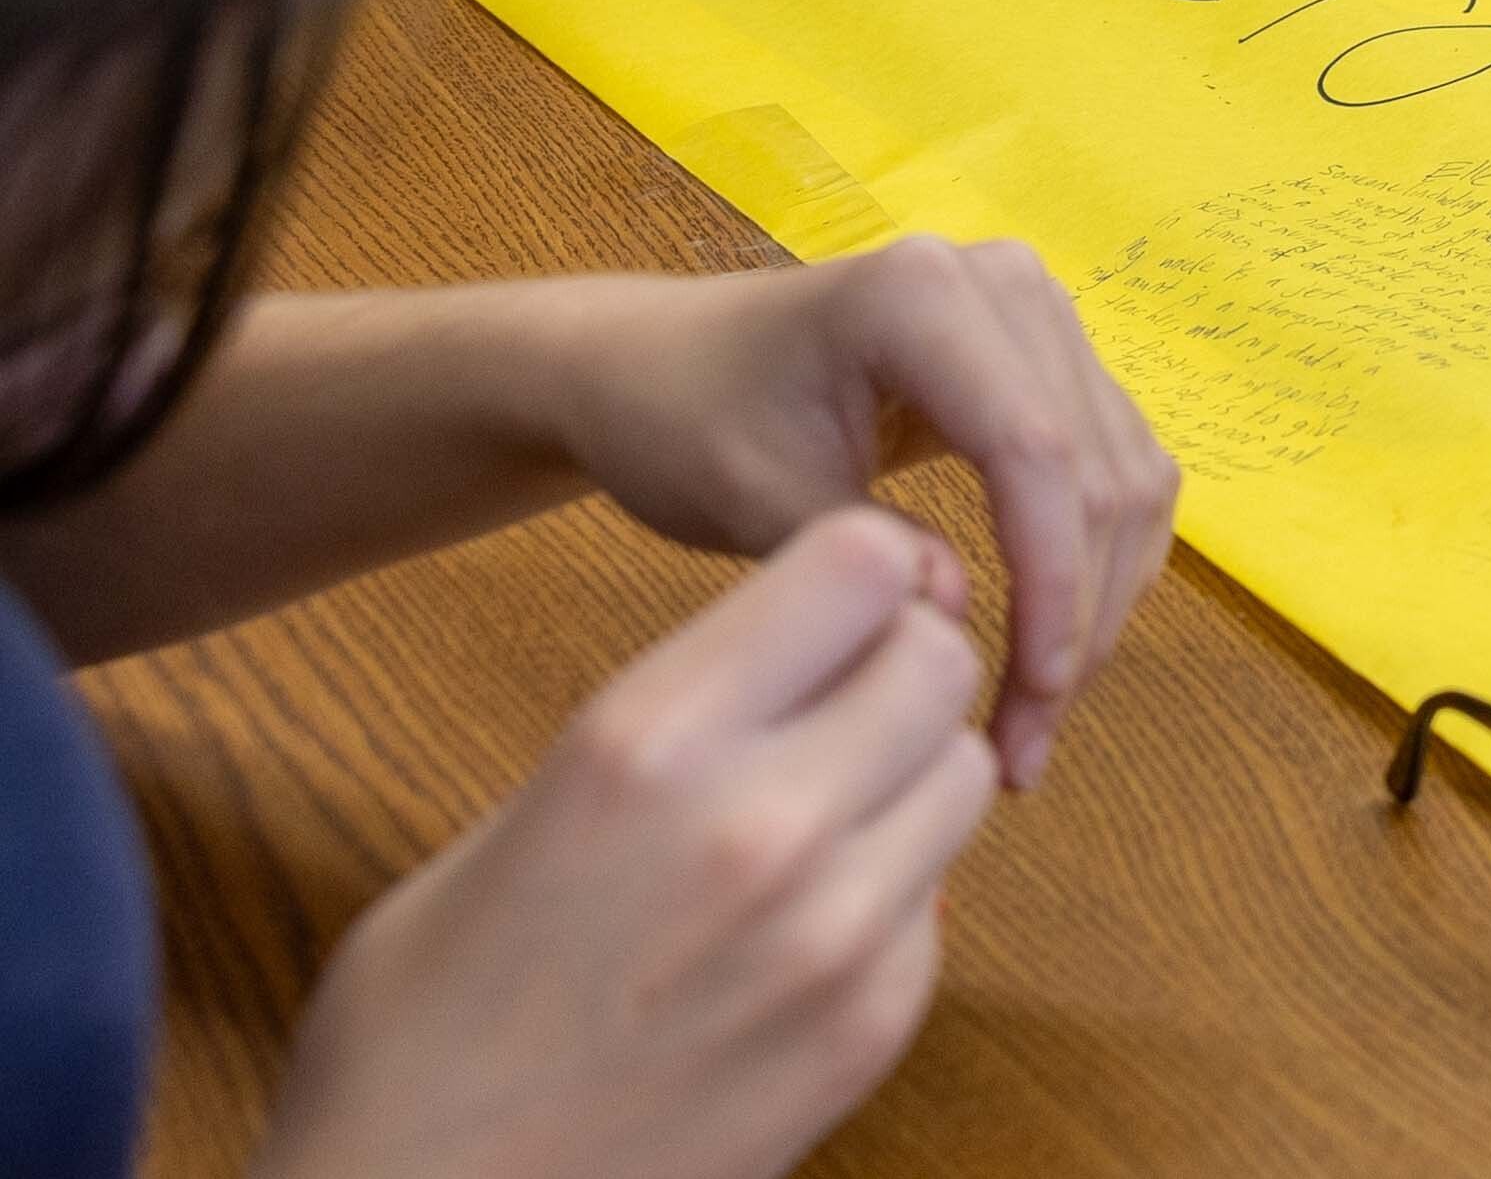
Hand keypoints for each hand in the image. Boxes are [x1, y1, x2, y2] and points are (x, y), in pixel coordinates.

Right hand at [252, 509, 996, 1178]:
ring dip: (908, 783)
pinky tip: (793, 943)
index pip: (858, 563)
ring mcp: (833, 933)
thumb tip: (793, 659)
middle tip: (831, 717)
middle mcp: (759, 823)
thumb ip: (670, 725)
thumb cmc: (420, 1034)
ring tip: (814, 828)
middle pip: (938, 660)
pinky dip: (891, 901)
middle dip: (897, 671)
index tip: (832, 610)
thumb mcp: (516, 824)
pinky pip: (939, 901)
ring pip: (963, 775)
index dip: (860, 576)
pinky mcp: (873, 1027)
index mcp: (644, 746)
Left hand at [539, 241, 1181, 788]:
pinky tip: (1060, 641)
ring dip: (1101, 600)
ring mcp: (1038, 309)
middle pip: (1094, 465)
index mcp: (920, 296)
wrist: (655, 366)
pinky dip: (1096, 562)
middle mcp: (1004, 281)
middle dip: (1079, 614)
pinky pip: (1113, 462)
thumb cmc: (683, 425)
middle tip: (1028, 738)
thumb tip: (958, 625)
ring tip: (1042, 710)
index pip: (1032, 449)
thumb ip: (858, 561)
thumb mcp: (750, 497)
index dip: (1051, 583)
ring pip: (1124, 471)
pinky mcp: (1052, 352)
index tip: (1033, 699)